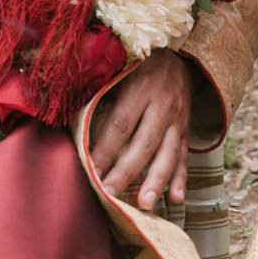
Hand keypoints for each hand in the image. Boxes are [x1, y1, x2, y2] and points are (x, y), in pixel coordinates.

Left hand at [88, 50, 192, 209]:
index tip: (90, 170)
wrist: (179, 53)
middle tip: (111, 196)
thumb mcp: (120, 68)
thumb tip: (70, 119)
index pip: (120, 124)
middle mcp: (163, 105)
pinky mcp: (187, 129)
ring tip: (145, 204)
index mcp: (141, 88)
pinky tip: (176, 199)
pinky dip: (181, 179)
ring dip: (157, 181)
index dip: (105, 149)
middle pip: (144, 144)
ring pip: (168, 154)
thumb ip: (99, 91)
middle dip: (126, 172)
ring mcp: (178, 119)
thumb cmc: (138, 63)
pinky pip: (185, 156)